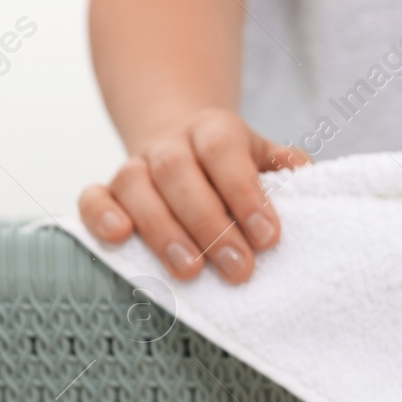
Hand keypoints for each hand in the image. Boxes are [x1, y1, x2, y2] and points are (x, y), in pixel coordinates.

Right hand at [78, 108, 308, 283]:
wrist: (183, 146)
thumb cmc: (235, 167)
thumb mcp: (266, 159)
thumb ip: (288, 169)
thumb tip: (309, 181)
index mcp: (214, 130)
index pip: (224, 152)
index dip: (244, 193)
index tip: (269, 238)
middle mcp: (170, 144)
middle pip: (179, 174)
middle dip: (210, 226)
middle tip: (240, 270)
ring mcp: (135, 165)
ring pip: (135, 187)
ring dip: (163, 231)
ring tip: (191, 271)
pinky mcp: (107, 190)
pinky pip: (92, 197)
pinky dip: (100, 217)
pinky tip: (119, 239)